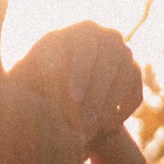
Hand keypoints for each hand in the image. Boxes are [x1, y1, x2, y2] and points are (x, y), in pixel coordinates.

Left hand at [11, 20, 144, 138]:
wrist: (54, 93)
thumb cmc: (36, 81)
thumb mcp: (29, 76)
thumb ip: (35, 71)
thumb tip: (52, 68)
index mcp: (80, 32)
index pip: (86, 47)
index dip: (82, 71)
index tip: (75, 96)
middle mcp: (107, 37)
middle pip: (109, 62)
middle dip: (97, 95)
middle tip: (84, 124)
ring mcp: (124, 55)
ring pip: (124, 77)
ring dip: (108, 106)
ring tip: (90, 131)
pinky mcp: (134, 74)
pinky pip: (135, 93)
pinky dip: (123, 111)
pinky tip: (105, 129)